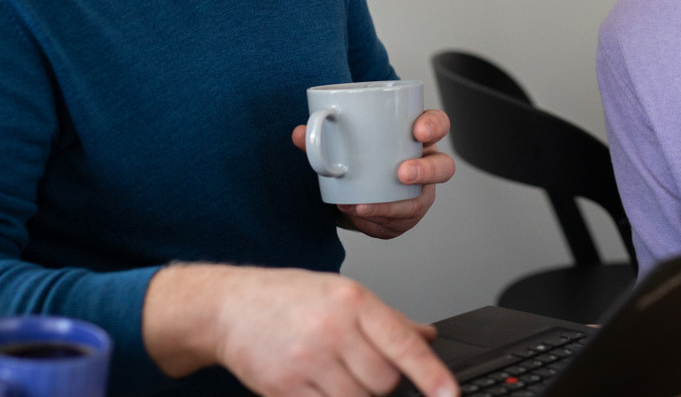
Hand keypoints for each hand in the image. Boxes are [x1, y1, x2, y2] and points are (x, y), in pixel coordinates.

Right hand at [143, 263, 458, 396]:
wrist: (231, 308)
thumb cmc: (289, 297)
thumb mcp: (342, 294)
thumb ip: (388, 320)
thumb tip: (427, 337)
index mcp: (352, 301)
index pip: (403, 343)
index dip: (432, 375)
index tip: (450, 396)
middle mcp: (332, 329)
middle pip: (385, 381)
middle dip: (383, 380)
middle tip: (361, 364)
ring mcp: (308, 361)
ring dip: (358, 394)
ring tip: (338, 372)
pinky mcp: (286, 389)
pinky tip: (321, 385)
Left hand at [293, 108, 455, 239]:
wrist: (355, 184)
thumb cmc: (360, 154)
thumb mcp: (344, 140)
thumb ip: (322, 136)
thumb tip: (300, 133)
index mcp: (414, 136)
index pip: (437, 124)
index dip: (434, 125)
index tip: (418, 130)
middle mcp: (424, 163)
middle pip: (442, 166)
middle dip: (425, 171)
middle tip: (401, 174)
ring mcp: (420, 191)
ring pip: (420, 201)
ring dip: (394, 206)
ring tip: (364, 205)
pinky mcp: (406, 215)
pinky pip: (399, 222)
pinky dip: (378, 220)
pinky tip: (360, 216)